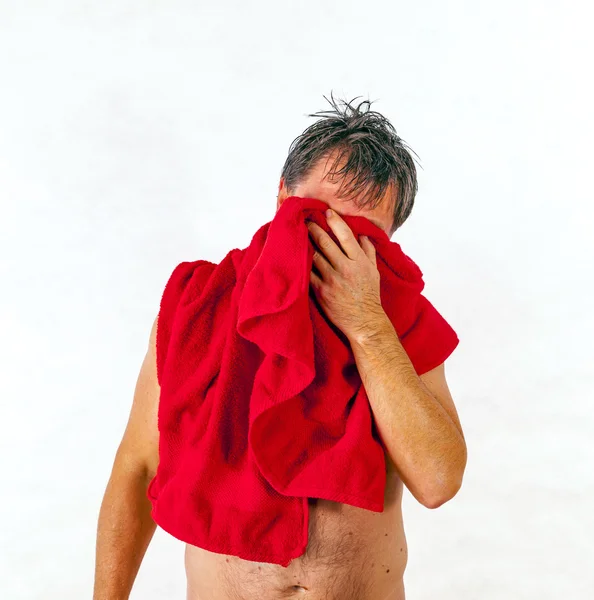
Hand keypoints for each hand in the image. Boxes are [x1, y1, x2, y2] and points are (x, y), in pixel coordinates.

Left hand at [306, 209, 385, 339]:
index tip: (327, 212)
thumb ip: (369, 252)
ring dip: (306, 244)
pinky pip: (308, 273)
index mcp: (359, 261)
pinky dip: (302, 264)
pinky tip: (296, 257)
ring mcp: (331, 280)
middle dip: (314, 228)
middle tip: (305, 219)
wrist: (364, 322)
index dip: (335, 221)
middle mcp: (345, 268)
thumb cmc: (369, 297)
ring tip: (298, 235)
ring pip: (314, 256)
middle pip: (325, 242)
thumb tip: (363, 236)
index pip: (346, 236)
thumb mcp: (374, 272)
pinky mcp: (320, 292)